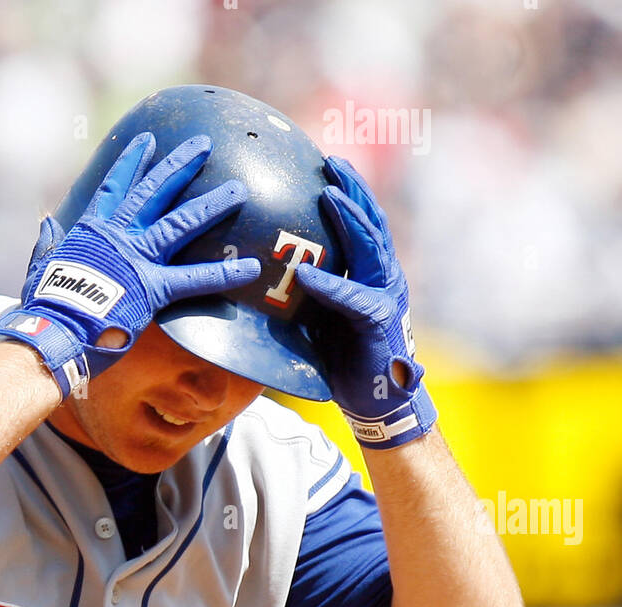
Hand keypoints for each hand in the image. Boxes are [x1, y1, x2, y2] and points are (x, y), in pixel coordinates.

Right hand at [0, 132, 260, 398]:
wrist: (51, 332)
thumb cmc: (43, 307)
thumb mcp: (41, 266)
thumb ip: (48, 241)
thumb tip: (47, 221)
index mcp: (92, 230)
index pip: (115, 187)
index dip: (132, 162)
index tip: (148, 141)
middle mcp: (119, 236)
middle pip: (155, 192)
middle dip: (181, 166)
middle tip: (204, 145)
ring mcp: (137, 258)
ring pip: (181, 222)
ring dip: (212, 204)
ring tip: (239, 189)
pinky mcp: (152, 287)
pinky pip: (194, 278)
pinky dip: (224, 274)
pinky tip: (251, 268)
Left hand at [295, 156, 436, 449]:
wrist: (376, 401)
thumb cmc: (346, 361)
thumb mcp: (321, 317)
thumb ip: (307, 291)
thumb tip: (266, 274)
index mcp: (371, 273)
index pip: (361, 223)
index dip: (348, 192)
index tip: (327, 166)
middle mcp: (383, 277)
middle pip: (371, 221)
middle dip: (352, 188)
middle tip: (331, 160)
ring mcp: (386, 295)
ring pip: (369, 246)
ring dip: (349, 217)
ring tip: (328, 193)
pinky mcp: (378, 321)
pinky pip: (351, 296)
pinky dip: (329, 284)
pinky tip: (306, 273)